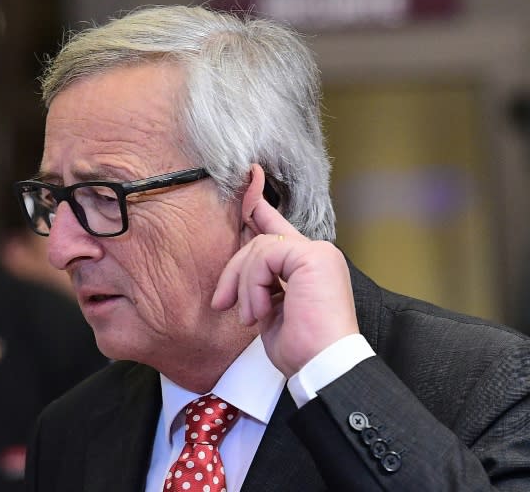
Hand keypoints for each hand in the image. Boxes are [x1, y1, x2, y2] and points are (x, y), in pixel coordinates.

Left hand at [211, 164, 357, 377]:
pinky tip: (260, 311)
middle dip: (234, 272)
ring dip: (244, 286)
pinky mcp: (312, 257)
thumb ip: (260, 284)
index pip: (276, 227)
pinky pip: (264, 257)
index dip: (258, 204)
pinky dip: (253, 286)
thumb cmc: (301, 348)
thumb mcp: (270, 310)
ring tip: (250, 317)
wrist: (323, 367)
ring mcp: (317, 252)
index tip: (249, 177)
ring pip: (257, 248)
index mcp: (308, 264)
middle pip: (257, 241)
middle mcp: (316, 253)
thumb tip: (239, 272)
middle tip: (223, 303)